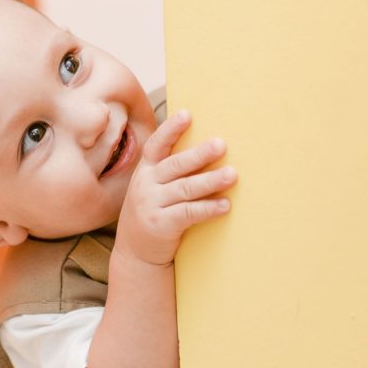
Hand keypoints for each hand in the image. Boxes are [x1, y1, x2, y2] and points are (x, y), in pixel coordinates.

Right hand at [114, 109, 236, 266]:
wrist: (135, 253)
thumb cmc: (152, 212)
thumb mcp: (151, 188)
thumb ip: (169, 171)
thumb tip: (206, 149)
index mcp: (145, 171)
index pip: (156, 145)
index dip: (171, 129)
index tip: (187, 114)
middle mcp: (146, 185)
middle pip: (175, 165)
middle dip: (199, 154)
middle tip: (221, 144)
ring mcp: (152, 205)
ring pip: (185, 189)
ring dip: (210, 180)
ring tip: (232, 175)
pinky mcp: (161, 225)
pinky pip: (188, 214)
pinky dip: (208, 209)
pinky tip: (225, 205)